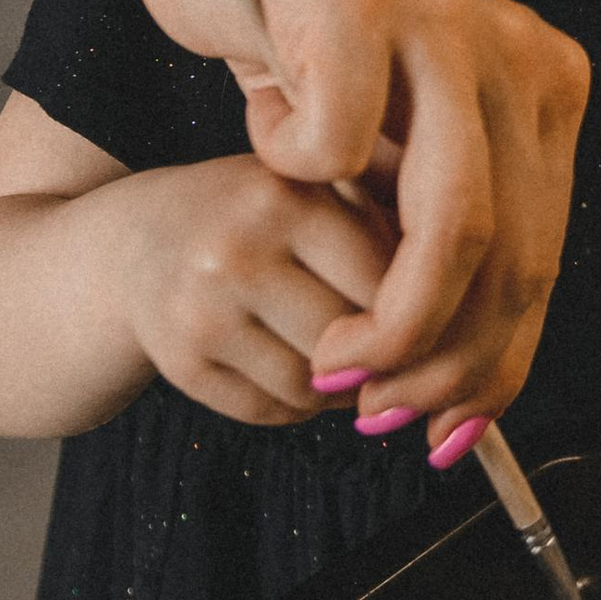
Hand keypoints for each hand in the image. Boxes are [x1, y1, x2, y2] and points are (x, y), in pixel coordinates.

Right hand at [113, 154, 398, 426]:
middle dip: (379, 353)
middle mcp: (234, 250)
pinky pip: (271, 411)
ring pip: (314, 388)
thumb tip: (459, 326)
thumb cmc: (260, 214)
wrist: (141, 239)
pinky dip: (296, 404)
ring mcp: (200, 312)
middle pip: (354, 342)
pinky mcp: (180, 364)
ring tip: (337, 354)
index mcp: (284, 195)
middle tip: (382, 342)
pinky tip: (291, 365)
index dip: (416, 306)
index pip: (388, 283)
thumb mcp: (318, 189)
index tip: (419, 307)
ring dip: (340, 387)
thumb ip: (388, 231)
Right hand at [131, 0, 588, 430]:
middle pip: (508, 254)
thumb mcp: (402, 145)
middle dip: (441, 361)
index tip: (449, 431)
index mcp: (548, 83)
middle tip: (378, 411)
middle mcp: (516, 49)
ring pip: (449, 224)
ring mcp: (444, 22)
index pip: (541, 255)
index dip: (498, 361)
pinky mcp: (360, 3)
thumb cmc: (310, 47)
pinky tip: (270, 147)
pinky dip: (294, 173)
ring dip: (387, 320)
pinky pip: (336, 150)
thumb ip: (440, 237)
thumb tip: (458, 390)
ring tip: (336, 355)